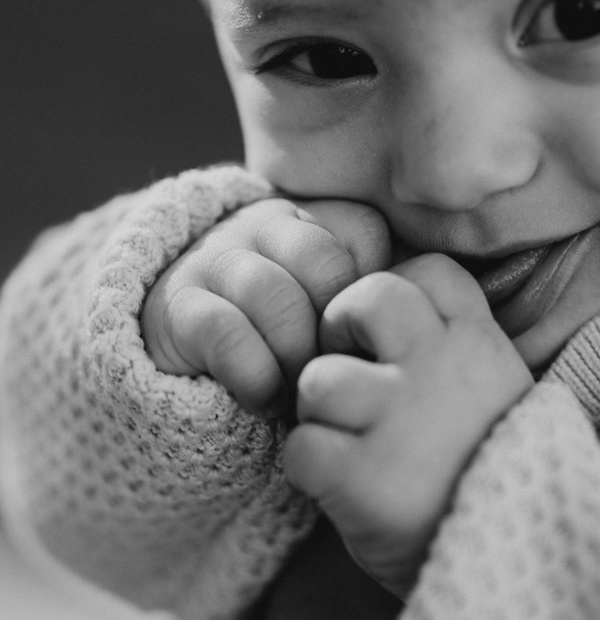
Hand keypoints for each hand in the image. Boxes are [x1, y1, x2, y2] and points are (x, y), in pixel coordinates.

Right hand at [141, 197, 390, 416]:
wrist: (187, 343)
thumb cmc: (279, 331)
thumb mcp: (326, 304)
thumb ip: (369, 297)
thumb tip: (419, 317)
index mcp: (310, 218)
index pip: (365, 235)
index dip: (370, 300)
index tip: (362, 343)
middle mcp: (263, 225)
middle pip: (323, 263)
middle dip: (335, 332)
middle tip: (335, 374)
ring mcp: (217, 258)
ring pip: (273, 294)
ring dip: (294, 357)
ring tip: (300, 394)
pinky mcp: (179, 304)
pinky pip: (226, 332)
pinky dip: (255, 376)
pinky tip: (263, 401)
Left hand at [283, 254, 532, 597]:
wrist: (512, 565)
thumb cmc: (479, 471)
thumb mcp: (484, 394)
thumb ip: (441, 350)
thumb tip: (361, 310)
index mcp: (478, 345)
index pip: (425, 272)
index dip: (392, 293)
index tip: (387, 339)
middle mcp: (444, 370)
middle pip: (365, 298)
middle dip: (339, 331)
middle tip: (350, 376)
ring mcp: (405, 421)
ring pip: (318, 381)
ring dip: (320, 415)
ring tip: (352, 446)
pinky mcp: (368, 480)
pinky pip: (302, 448)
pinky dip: (308, 470)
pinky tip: (341, 486)